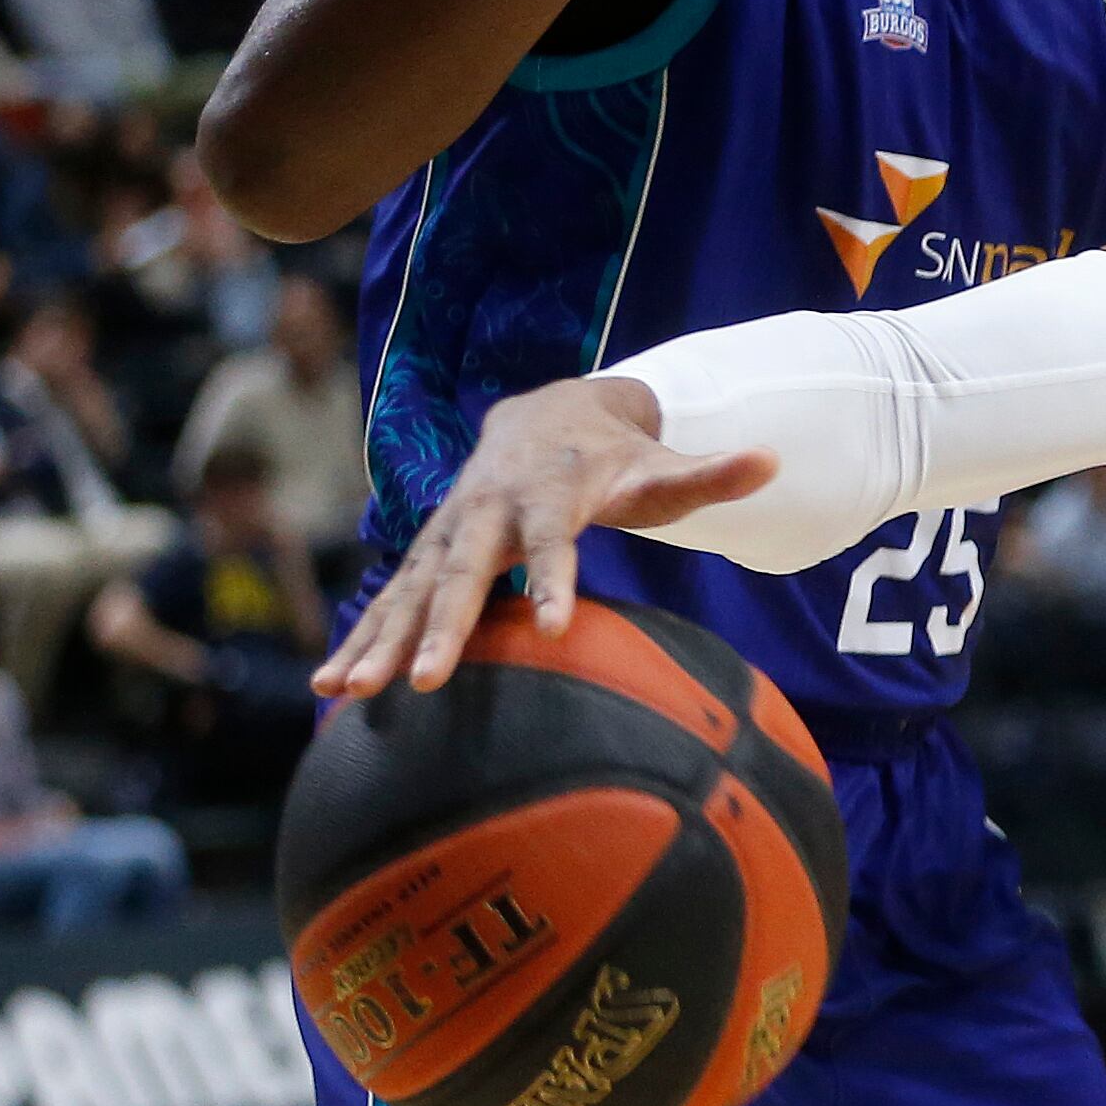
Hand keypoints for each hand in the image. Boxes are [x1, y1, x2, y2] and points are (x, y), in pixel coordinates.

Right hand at [313, 379, 772, 699]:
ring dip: (379, 639)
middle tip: (426, 681)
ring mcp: (447, 532)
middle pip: (462, 572)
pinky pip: (389, 599)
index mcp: (547, 493)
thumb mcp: (659, 464)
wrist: (540, 414)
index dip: (551, 581)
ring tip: (346, 691)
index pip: (552, 542)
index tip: (551, 629)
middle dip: (442, 626)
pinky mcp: (425, 554)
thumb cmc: (611, 456)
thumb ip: (711, 472)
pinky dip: (361, 637)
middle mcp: (486, 511)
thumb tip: (774, 459)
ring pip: (409, 589)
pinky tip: (331, 687)